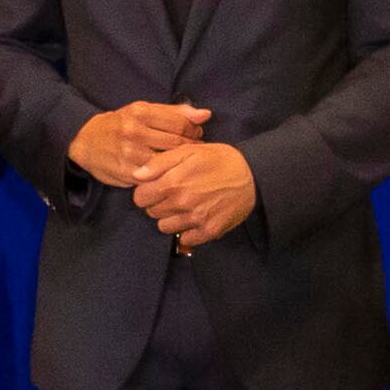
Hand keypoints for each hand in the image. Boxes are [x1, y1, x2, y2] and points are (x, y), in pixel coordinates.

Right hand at [70, 100, 210, 187]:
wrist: (86, 141)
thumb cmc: (120, 124)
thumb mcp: (143, 110)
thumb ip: (175, 112)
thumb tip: (206, 114)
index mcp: (141, 113)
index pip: (180, 123)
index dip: (194, 130)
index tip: (196, 133)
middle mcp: (135, 132)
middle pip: (177, 142)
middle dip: (191, 147)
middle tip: (195, 150)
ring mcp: (131, 154)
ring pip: (168, 161)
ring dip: (181, 163)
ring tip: (184, 161)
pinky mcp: (128, 173)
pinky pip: (156, 177)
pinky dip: (167, 175)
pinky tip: (170, 173)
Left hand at [129, 138, 259, 251]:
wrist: (253, 176)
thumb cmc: (219, 160)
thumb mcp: (189, 151)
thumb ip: (159, 162)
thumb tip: (136, 175)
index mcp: (173, 182)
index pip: (140, 197)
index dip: (146, 191)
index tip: (157, 186)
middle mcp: (182, 203)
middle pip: (151, 212)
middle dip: (158, 203)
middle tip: (173, 193)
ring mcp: (196, 219)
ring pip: (165, 227)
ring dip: (171, 217)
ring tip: (185, 205)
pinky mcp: (209, 231)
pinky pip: (185, 238)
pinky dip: (187, 230)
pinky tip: (196, 216)